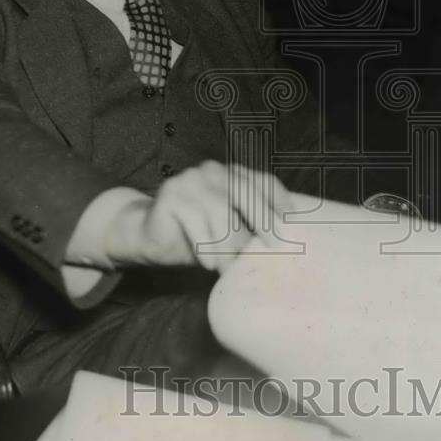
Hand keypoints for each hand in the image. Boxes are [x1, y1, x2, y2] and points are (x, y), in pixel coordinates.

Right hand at [104, 160, 299, 270]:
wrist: (148, 235)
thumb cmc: (196, 235)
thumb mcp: (228, 230)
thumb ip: (250, 227)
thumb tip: (284, 245)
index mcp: (232, 174)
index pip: (264, 183)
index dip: (281, 204)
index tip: (292, 229)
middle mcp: (213, 171)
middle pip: (247, 194)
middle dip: (263, 223)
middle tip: (273, 249)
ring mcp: (191, 179)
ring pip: (222, 213)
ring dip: (229, 246)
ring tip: (230, 269)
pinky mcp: (172, 194)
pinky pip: (197, 223)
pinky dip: (206, 248)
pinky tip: (208, 264)